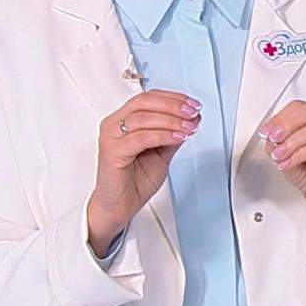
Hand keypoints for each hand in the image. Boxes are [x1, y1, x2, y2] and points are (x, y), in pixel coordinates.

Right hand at [87, 89, 201, 256]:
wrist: (119, 207)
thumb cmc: (134, 181)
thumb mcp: (161, 153)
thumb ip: (172, 135)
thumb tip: (190, 119)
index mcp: (123, 120)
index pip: (149, 98)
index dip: (173, 98)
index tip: (193, 105)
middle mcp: (114, 125)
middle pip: (145, 102)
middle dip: (174, 105)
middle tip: (193, 112)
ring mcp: (111, 137)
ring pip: (144, 117)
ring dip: (172, 120)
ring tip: (189, 126)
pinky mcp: (112, 151)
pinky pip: (141, 137)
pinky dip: (163, 135)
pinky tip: (178, 137)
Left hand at [260, 100, 305, 231]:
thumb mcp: (289, 155)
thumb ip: (279, 143)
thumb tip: (270, 138)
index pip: (302, 107)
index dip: (281, 116)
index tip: (267, 130)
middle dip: (288, 123)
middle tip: (273, 137)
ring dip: (292, 141)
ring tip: (280, 154)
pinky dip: (298, 155)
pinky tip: (288, 163)